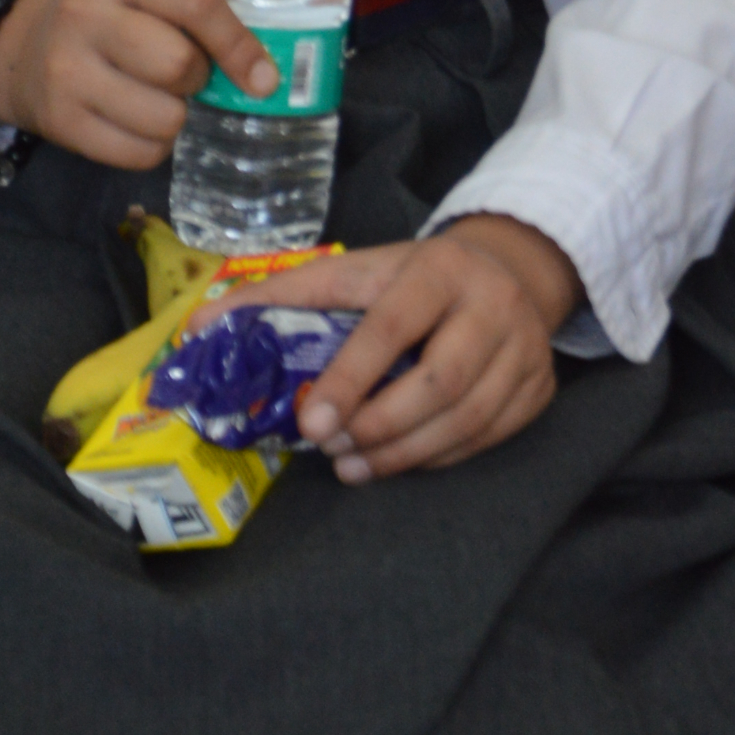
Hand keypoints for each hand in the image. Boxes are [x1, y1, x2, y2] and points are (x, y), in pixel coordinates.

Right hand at [0, 0, 275, 168]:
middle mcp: (87, 15)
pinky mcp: (58, 121)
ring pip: (162, 117)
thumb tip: (294, 5)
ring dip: (179, 118)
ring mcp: (66, 70)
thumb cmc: (113, 12)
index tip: (265, 76)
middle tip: (190, 76)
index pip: (197, 3)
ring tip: (163, 99)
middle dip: (200, 79)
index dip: (238, 43)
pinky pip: (136, 153)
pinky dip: (154, 147)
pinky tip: (141, 123)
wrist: (22, 47)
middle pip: (178, 65)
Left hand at [235, 218, 582, 481]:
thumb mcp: (351, 271)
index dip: (350, 380)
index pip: (392, 327)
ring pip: (467, 419)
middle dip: (379, 426)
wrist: (508, 267)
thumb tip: (195, 331)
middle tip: (333, 449)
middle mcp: (491, 303)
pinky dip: (440, 458)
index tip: (311, 424)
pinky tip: (400, 460)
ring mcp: (525, 347)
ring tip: (355, 466)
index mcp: (436, 269)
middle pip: (441, 382)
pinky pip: (488, 437)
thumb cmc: (409, 278)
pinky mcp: (540, 385)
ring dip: (404, 454)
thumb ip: (278, 298)